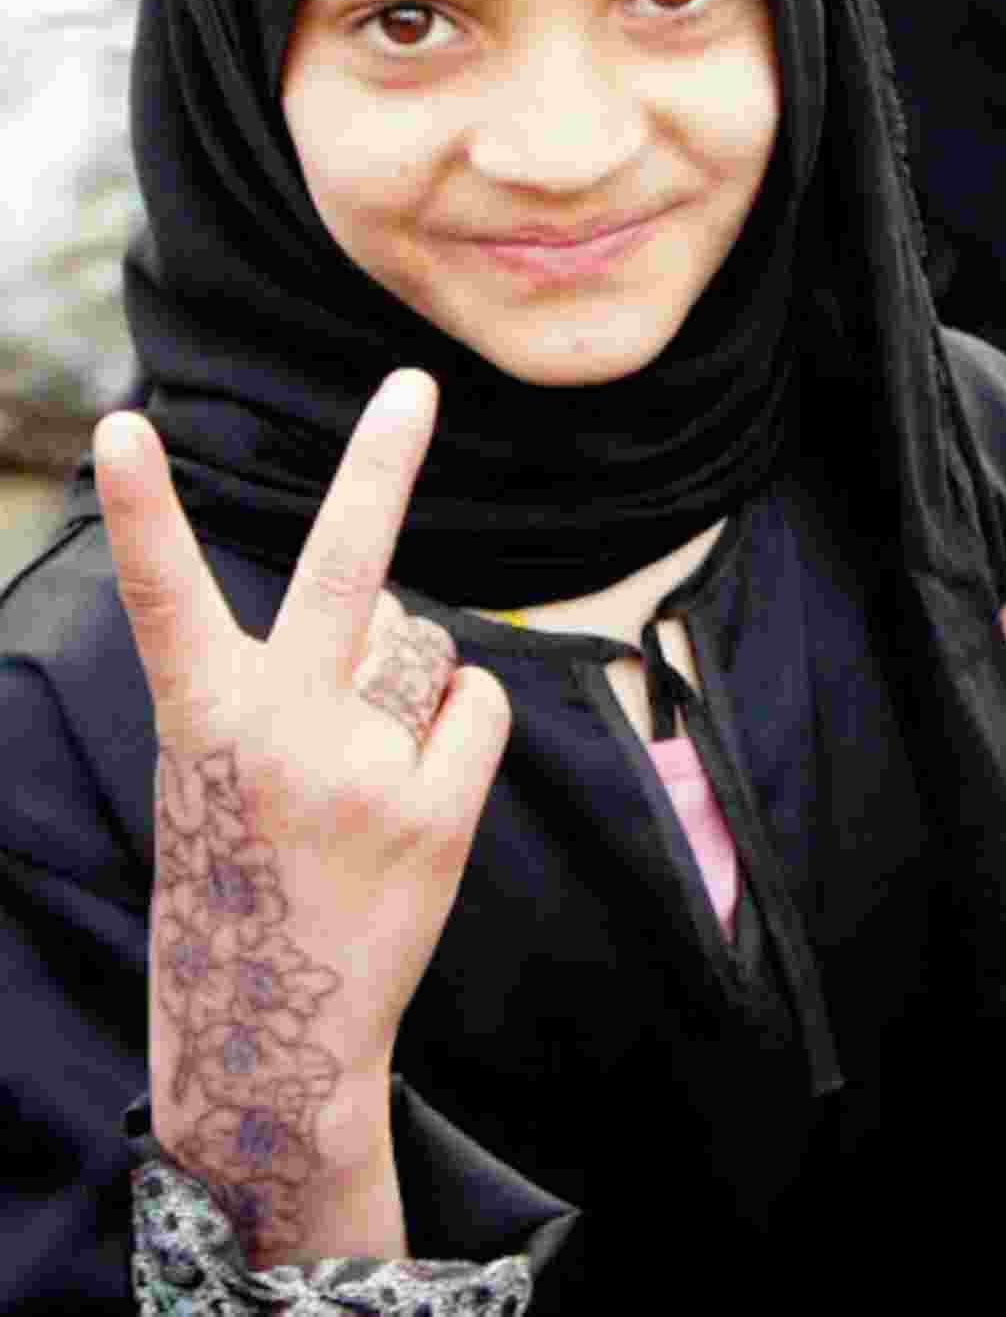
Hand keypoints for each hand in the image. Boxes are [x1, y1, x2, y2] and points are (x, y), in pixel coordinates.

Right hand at [95, 370, 509, 1266]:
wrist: (274, 1029)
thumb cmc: (242, 862)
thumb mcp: (225, 763)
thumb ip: (301, 672)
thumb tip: (399, 600)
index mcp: (202, 716)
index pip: (165, 597)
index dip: (144, 512)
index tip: (121, 427)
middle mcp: (281, 734)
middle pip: (343, 573)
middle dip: (379, 467)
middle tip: (412, 384)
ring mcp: (364, 774)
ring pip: (424, 647)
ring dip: (406, 686)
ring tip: (360, 776)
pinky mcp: (436, 813)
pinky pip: (475, 705)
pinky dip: (454, 731)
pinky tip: (411, 795)